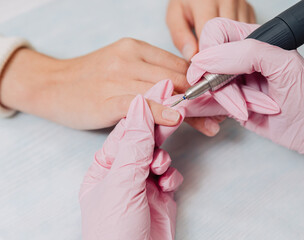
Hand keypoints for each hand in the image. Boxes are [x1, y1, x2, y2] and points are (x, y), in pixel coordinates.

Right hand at [0, 39, 223, 134]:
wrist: (49, 85)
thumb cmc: (89, 80)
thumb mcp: (122, 71)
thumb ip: (150, 78)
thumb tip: (181, 96)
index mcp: (138, 49)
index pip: (181, 65)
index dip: (203, 83)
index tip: (219, 99)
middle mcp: (131, 58)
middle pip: (179, 77)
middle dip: (204, 97)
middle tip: (224, 113)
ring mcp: (118, 75)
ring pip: (165, 89)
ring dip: (192, 108)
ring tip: (212, 124)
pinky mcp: (107, 96)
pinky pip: (140, 102)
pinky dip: (161, 110)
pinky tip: (177, 118)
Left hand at [79, 84, 183, 238]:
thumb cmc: (114, 231)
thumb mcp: (122, 182)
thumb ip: (133, 143)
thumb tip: (139, 105)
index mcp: (105, 164)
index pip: (127, 128)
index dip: (146, 108)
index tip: (164, 87)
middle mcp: (123, 170)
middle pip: (145, 138)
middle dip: (161, 127)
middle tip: (178, 105)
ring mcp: (142, 181)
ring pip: (160, 154)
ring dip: (163, 158)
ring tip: (160, 168)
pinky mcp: (160, 193)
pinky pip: (171, 174)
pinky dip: (172, 177)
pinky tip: (167, 185)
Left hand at [166, 0, 255, 60]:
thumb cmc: (187, 2)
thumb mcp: (175, 16)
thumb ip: (181, 37)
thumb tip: (191, 57)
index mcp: (206, 2)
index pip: (211, 36)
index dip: (206, 55)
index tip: (202, 67)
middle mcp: (227, 1)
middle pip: (229, 38)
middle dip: (220, 55)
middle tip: (212, 67)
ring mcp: (241, 5)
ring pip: (241, 38)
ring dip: (231, 50)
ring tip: (220, 58)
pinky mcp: (249, 10)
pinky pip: (248, 34)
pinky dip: (240, 44)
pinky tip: (229, 48)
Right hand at [187, 18, 303, 175]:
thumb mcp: (282, 65)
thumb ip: (246, 53)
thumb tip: (207, 58)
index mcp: (253, 41)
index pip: (216, 34)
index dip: (207, 53)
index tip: (203, 73)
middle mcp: (240, 61)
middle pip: (208, 65)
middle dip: (222, 87)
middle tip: (239, 101)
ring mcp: (234, 83)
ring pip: (209, 88)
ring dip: (231, 102)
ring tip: (255, 109)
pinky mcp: (232, 104)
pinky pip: (213, 107)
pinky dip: (225, 112)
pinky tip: (247, 114)